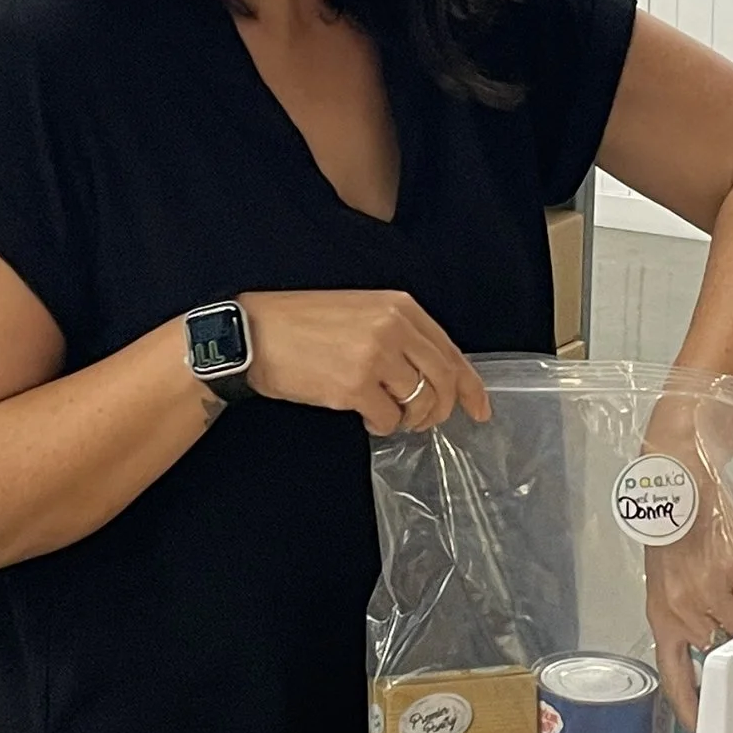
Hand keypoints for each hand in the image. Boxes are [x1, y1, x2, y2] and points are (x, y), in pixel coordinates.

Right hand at [239, 290, 489, 436]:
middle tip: (425, 422)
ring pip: (419, 403)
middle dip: (440, 409)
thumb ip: (399, 334)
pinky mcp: (354, 386)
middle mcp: (393, 328)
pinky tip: (363, 415)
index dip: (470, 386)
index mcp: (399, 306)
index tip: (480, 410)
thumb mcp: (360, 311)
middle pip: (443, 380)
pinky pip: (387, 420)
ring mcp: (375, 357)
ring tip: (387, 414)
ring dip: (408, 419)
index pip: (450, 351)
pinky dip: (380, 426)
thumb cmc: (302, 324)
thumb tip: (431, 375)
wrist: (253, 333)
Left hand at [644, 460, 732, 726]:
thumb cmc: (670, 527)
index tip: (704, 727)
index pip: (675, 675)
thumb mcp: (663, 580)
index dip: (690, 707)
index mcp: (660, 616)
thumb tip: (708, 643)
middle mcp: (683, 609)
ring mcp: (710, 591)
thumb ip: (683, 615)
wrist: (679, 480)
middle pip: (721, 657)